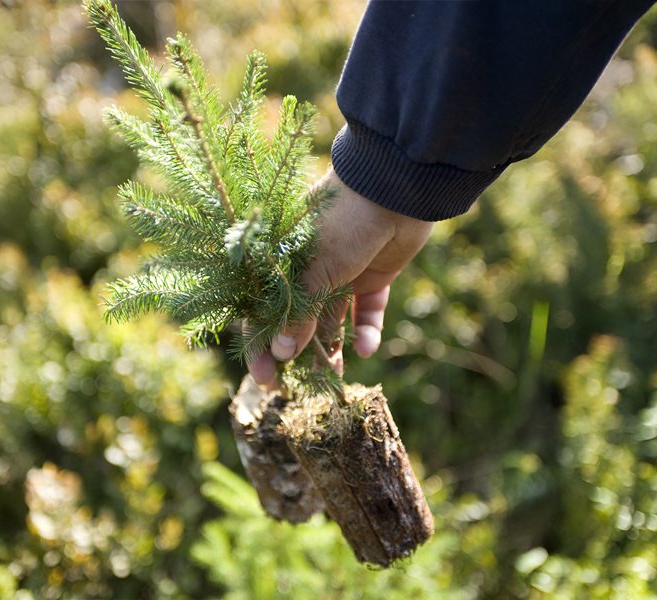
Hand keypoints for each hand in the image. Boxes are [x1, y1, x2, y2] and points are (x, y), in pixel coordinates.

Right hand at [248, 168, 432, 384]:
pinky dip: (366, 332)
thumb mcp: (316, 269)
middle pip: (297, 323)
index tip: (266, 380)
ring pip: (332, 323)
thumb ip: (298, 312)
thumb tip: (281, 352)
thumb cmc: (342, 220)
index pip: (263, 312)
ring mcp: (342, 275)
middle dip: (298, 355)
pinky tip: (366, 348)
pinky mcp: (373, 278)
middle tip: (300, 386)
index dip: (261, 347)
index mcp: (283, 264)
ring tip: (335, 375)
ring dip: (333, 349)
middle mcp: (309, 272)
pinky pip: (365, 313)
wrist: (395, 186)